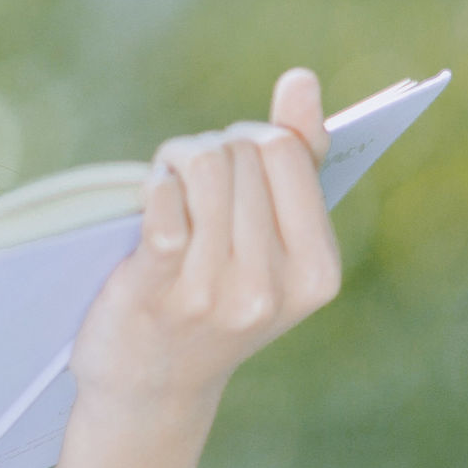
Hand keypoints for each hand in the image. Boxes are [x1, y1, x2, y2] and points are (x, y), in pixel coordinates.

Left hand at [69, 67, 344, 428]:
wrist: (152, 386)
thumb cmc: (214, 297)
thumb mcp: (273, 245)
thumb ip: (298, 161)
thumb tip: (301, 80)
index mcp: (316, 272)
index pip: (287, 151)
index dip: (250, 137)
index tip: (231, 159)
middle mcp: (270, 287)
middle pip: (241, 153)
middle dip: (209, 147)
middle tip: (187, 173)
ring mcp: (214, 294)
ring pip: (205, 168)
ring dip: (176, 158)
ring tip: (166, 179)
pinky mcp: (157, 292)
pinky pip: (164, 208)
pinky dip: (155, 186)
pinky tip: (151, 195)